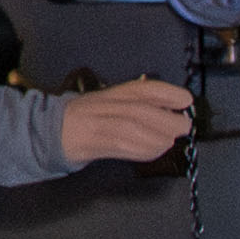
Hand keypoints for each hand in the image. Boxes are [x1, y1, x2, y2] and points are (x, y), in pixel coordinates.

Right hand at [58, 79, 193, 166]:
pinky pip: (123, 147)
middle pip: (140, 109)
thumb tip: (176, 113)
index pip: (143, 88)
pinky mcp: (93, 142)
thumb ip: (143, 105)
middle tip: (184, 126)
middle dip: (167, 120)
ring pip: (132, 128)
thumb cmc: (90, 118)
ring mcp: (98, 123)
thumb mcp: (116, 103)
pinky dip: (144, 150)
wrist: (53, 130)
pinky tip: (154, 150)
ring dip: (157, 137)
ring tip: (169, 141)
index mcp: (115, 93)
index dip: (168, 92)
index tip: (186, 99)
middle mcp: (106, 104)